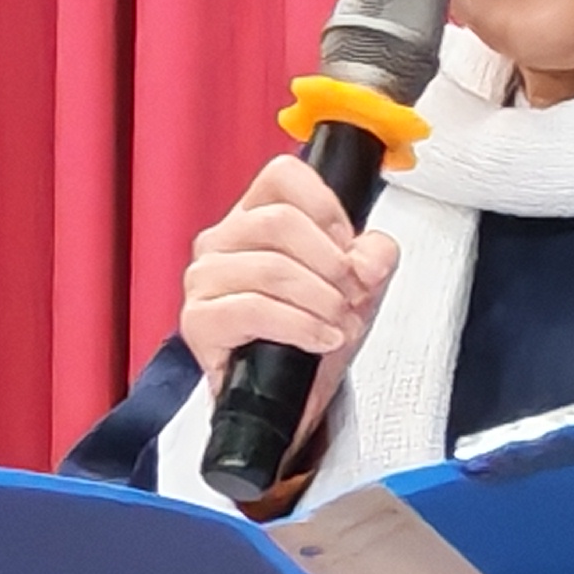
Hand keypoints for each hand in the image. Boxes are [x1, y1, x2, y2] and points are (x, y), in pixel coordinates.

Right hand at [181, 152, 403, 442]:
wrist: (291, 398)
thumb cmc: (312, 334)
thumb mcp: (359, 287)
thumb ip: (374, 256)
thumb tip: (371, 255)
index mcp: (254, 217)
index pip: (282, 175)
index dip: (326, 207)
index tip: (347, 245)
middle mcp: (222, 241)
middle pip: (281, 221)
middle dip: (331, 263)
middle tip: (352, 294)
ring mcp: (204, 279)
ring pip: (272, 267)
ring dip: (321, 301)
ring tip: (338, 324)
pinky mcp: (199, 320)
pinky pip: (254, 309)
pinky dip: (299, 326)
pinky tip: (319, 338)